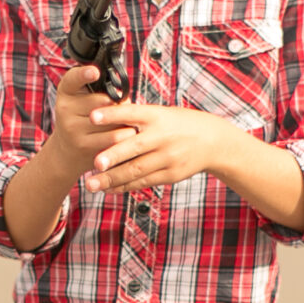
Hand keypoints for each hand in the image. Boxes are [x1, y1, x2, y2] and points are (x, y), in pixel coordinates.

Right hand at [49, 65, 135, 182]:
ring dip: (125, 120)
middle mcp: (65, 109)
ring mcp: (72, 128)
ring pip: (112, 120)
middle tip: (122, 108)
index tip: (95, 72)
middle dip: (119, 103)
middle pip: (104, 100)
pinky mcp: (83, 146)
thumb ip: (98, 90)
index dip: (84, 74)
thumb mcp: (81, 98)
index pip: (74, 78)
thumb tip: (122, 98)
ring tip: (126, 121)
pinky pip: (114, 137)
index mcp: (66, 91)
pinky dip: (125, 134)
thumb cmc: (82, 116)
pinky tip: (127, 134)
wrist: (67, 150)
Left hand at [84, 99, 226, 194]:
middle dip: (114, 156)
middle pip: (135, 147)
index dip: (112, 115)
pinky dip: (124, 186)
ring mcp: (167, 158)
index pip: (132, 113)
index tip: (92, 116)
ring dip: (112, 178)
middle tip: (94, 163)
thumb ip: (137, 117)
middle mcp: (162, 137)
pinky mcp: (170, 175)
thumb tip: (105, 114)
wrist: (213, 141)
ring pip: (136, 170)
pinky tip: (108, 189)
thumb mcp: (162, 113)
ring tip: (91, 184)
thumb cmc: (179, 124)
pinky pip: (143, 182)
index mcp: (157, 116)